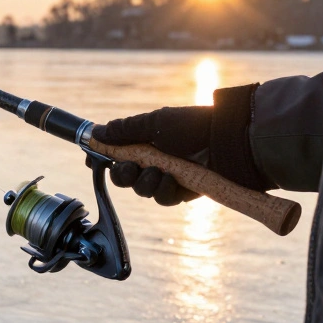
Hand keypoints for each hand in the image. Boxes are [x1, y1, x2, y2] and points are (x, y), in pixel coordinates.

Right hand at [91, 84, 269, 205]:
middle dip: (123, 173)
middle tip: (130, 167)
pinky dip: (164, 190)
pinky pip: (164, 199)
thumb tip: (95, 132)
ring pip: (142, 190)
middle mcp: (154, 159)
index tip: (92, 161)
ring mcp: (169, 176)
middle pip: (124, 176)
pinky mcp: (184, 191)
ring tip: (159, 172)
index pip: (116, 152)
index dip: (102, 158)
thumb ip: (125, 130)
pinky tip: (172, 180)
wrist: (230, 142)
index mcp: (145, 141)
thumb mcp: (157, 122)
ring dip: (145, 182)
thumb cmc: (195, 126)